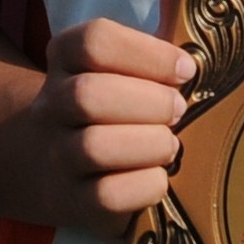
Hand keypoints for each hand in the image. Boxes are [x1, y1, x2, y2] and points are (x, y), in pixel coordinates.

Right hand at [28, 18, 195, 237]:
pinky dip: (146, 185)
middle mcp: (51, 107)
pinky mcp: (72, 202)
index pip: (95, 42)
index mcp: (65, 61)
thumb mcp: (121, 70)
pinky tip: (158, 176)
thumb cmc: (114, 109)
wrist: (54, 166)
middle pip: (87, 95)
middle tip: (179, 110)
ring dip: (150, 144)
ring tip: (170, 145)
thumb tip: (192, 46)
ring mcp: (57, 157)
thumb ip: (153, 54)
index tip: (186, 70)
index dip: (149, 54)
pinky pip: (106, 196)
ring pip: (93, 147)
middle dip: (149, 103)